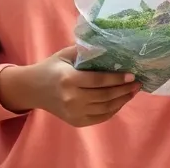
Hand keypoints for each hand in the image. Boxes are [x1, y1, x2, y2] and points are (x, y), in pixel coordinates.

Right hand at [0, 46, 140, 127]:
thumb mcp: (64, 55)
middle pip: (105, 96)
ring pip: (105, 108)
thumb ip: (85, 51)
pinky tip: (120, 101)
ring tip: (132, 92)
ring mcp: (74, 112)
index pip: (99, 81)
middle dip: (124, 90)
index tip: (132, 75)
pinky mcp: (76, 121)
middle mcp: (72, 98)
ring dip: (122, 100)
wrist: (32, 89)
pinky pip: (100, 117)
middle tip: (137, 83)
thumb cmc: (51, 68)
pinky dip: (113, 110)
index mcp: (69, 79)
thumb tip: (109, 47)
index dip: (117, 79)